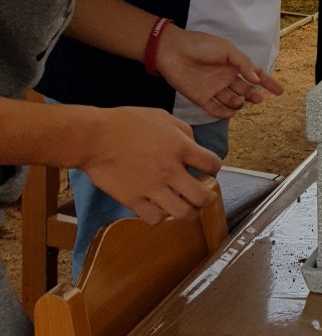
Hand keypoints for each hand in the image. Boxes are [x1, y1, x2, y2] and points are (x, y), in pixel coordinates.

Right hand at [78, 107, 222, 223]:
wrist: (93, 137)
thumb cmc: (125, 123)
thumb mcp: (161, 116)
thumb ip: (183, 131)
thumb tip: (194, 145)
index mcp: (180, 147)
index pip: (212, 164)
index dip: (213, 168)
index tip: (208, 170)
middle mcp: (170, 170)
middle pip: (203, 196)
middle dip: (207, 198)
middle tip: (203, 196)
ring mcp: (152, 187)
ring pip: (182, 213)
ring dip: (188, 212)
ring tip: (185, 207)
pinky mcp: (133, 200)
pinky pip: (155, 219)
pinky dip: (160, 216)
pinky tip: (158, 208)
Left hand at [155, 26, 283, 120]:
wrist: (173, 51)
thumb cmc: (200, 45)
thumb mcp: (226, 49)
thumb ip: (243, 63)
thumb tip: (256, 78)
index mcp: (234, 64)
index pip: (255, 75)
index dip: (268, 83)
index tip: (279, 91)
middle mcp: (226, 78)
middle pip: (245, 91)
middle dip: (253, 96)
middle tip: (257, 99)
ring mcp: (214, 89)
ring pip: (232, 101)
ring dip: (239, 103)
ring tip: (238, 100)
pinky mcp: (201, 98)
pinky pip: (216, 110)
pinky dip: (224, 113)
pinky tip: (230, 112)